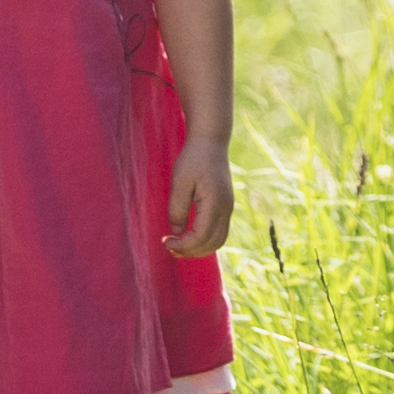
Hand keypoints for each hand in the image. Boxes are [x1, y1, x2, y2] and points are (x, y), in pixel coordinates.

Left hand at [161, 133, 232, 260]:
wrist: (211, 142)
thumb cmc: (193, 159)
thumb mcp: (179, 182)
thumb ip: (177, 209)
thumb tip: (177, 232)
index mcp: (215, 203)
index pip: (201, 237)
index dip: (183, 245)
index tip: (165, 241)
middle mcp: (226, 209)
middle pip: (212, 244)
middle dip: (190, 251)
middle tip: (169, 247)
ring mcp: (228, 208)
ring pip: (218, 241)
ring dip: (199, 249)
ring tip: (178, 246)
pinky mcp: (226, 206)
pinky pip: (219, 232)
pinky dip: (205, 240)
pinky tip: (189, 236)